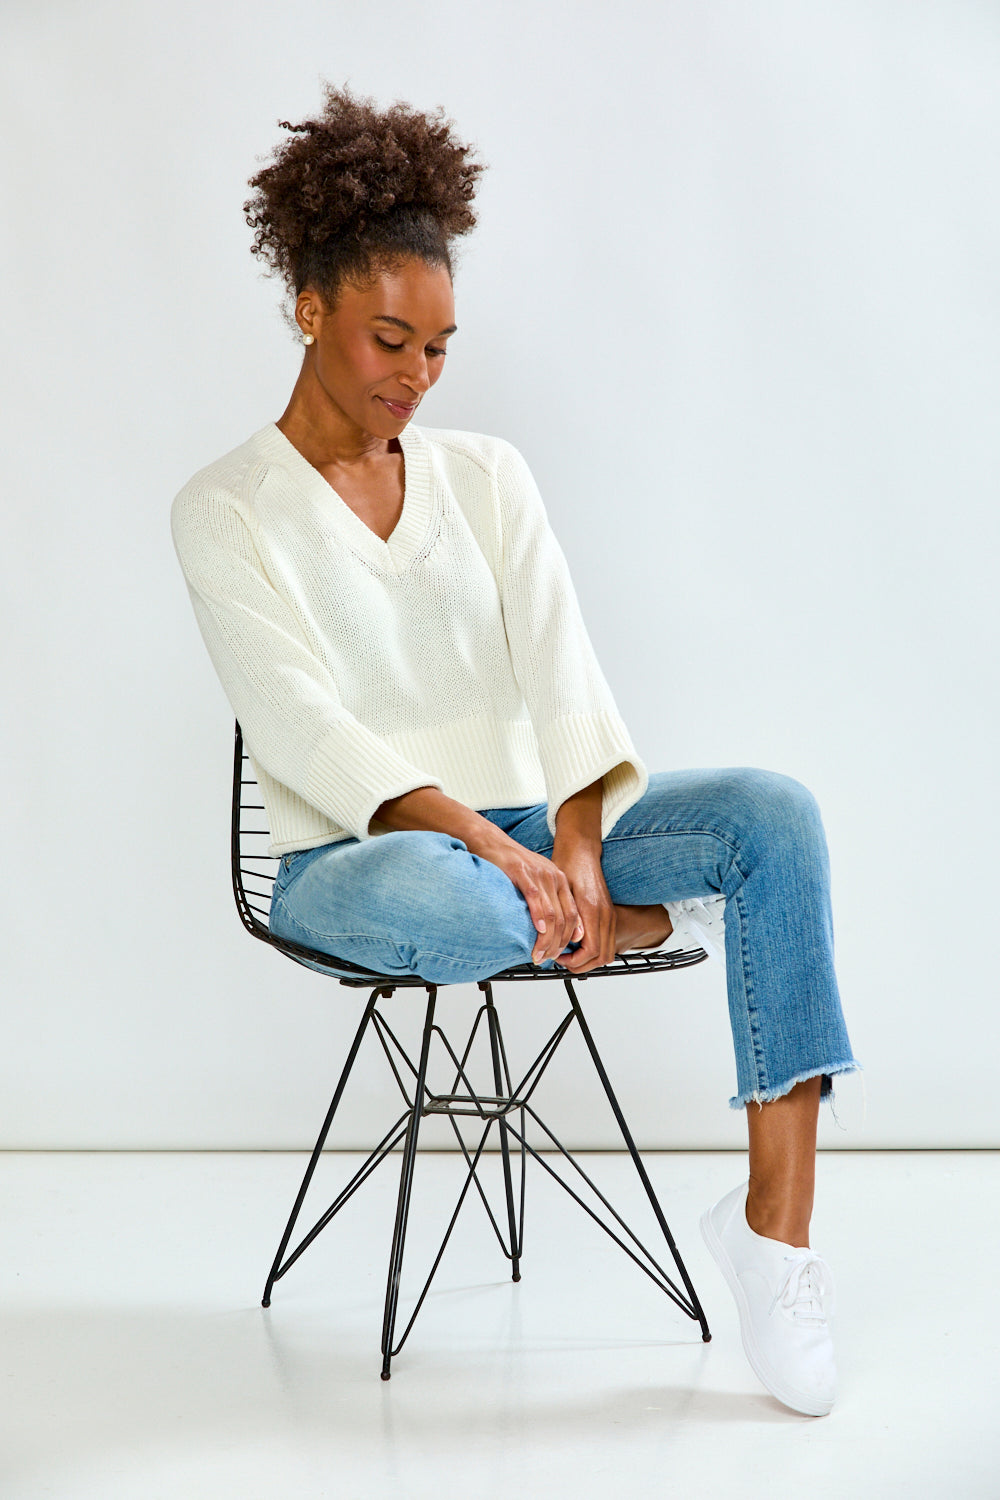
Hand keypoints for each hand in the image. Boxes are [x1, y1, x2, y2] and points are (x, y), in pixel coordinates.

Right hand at [483, 837, 585, 965]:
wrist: (490, 841)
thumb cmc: (510, 864)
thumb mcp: (536, 881)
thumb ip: (548, 901)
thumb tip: (551, 928)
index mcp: (560, 881)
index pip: (573, 915)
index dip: (568, 938)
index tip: (559, 953)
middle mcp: (553, 877)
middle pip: (565, 918)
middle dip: (557, 943)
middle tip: (547, 958)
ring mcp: (539, 875)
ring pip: (551, 914)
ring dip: (547, 938)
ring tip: (539, 953)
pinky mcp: (522, 873)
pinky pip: (535, 898)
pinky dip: (538, 917)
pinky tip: (537, 931)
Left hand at [547, 840, 616, 973]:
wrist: (581, 850)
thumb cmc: (569, 866)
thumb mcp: (562, 891)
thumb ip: (571, 918)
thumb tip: (574, 942)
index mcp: (592, 910)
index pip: (591, 950)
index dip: (575, 961)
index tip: (559, 957)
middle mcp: (605, 914)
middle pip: (602, 956)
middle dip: (581, 965)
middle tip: (562, 960)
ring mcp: (609, 914)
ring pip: (607, 952)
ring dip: (589, 960)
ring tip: (568, 955)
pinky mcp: (609, 913)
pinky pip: (607, 941)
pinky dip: (595, 950)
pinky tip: (577, 944)